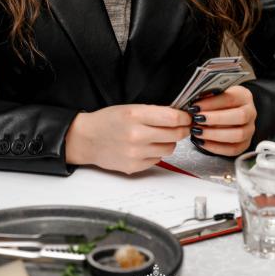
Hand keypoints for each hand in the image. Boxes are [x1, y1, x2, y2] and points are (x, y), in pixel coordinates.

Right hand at [65, 104, 191, 173]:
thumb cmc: (108, 121)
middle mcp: (136, 135)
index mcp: (135, 115)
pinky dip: (157, 152)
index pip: (172, 117)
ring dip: (170, 141)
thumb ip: (153, 112)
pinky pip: (158, 159)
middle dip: (183, 129)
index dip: (184, 117)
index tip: (187, 117)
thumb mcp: (130, 108)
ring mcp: (136, 153)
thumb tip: (178, 116)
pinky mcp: (135, 166)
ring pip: (169, 148)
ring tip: (160, 136)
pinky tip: (147, 146)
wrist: (88, 139)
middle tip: (183, 126)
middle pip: (175, 134)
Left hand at [189, 85, 255, 155]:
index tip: (196, 106)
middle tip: (197, 119)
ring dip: (214, 134)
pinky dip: (215, 147)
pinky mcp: (244, 144)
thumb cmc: (219, 102)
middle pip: (239, 117)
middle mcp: (251, 113)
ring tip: (197, 131)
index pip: (230, 98)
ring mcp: (249, 130)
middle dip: (215, 119)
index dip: (212, 103)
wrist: (228, 111)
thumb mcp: (215, 93)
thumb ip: (207, 96)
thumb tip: (195, 103)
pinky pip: (232, 149)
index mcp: (243, 96)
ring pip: (237, 135)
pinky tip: (201, 141)